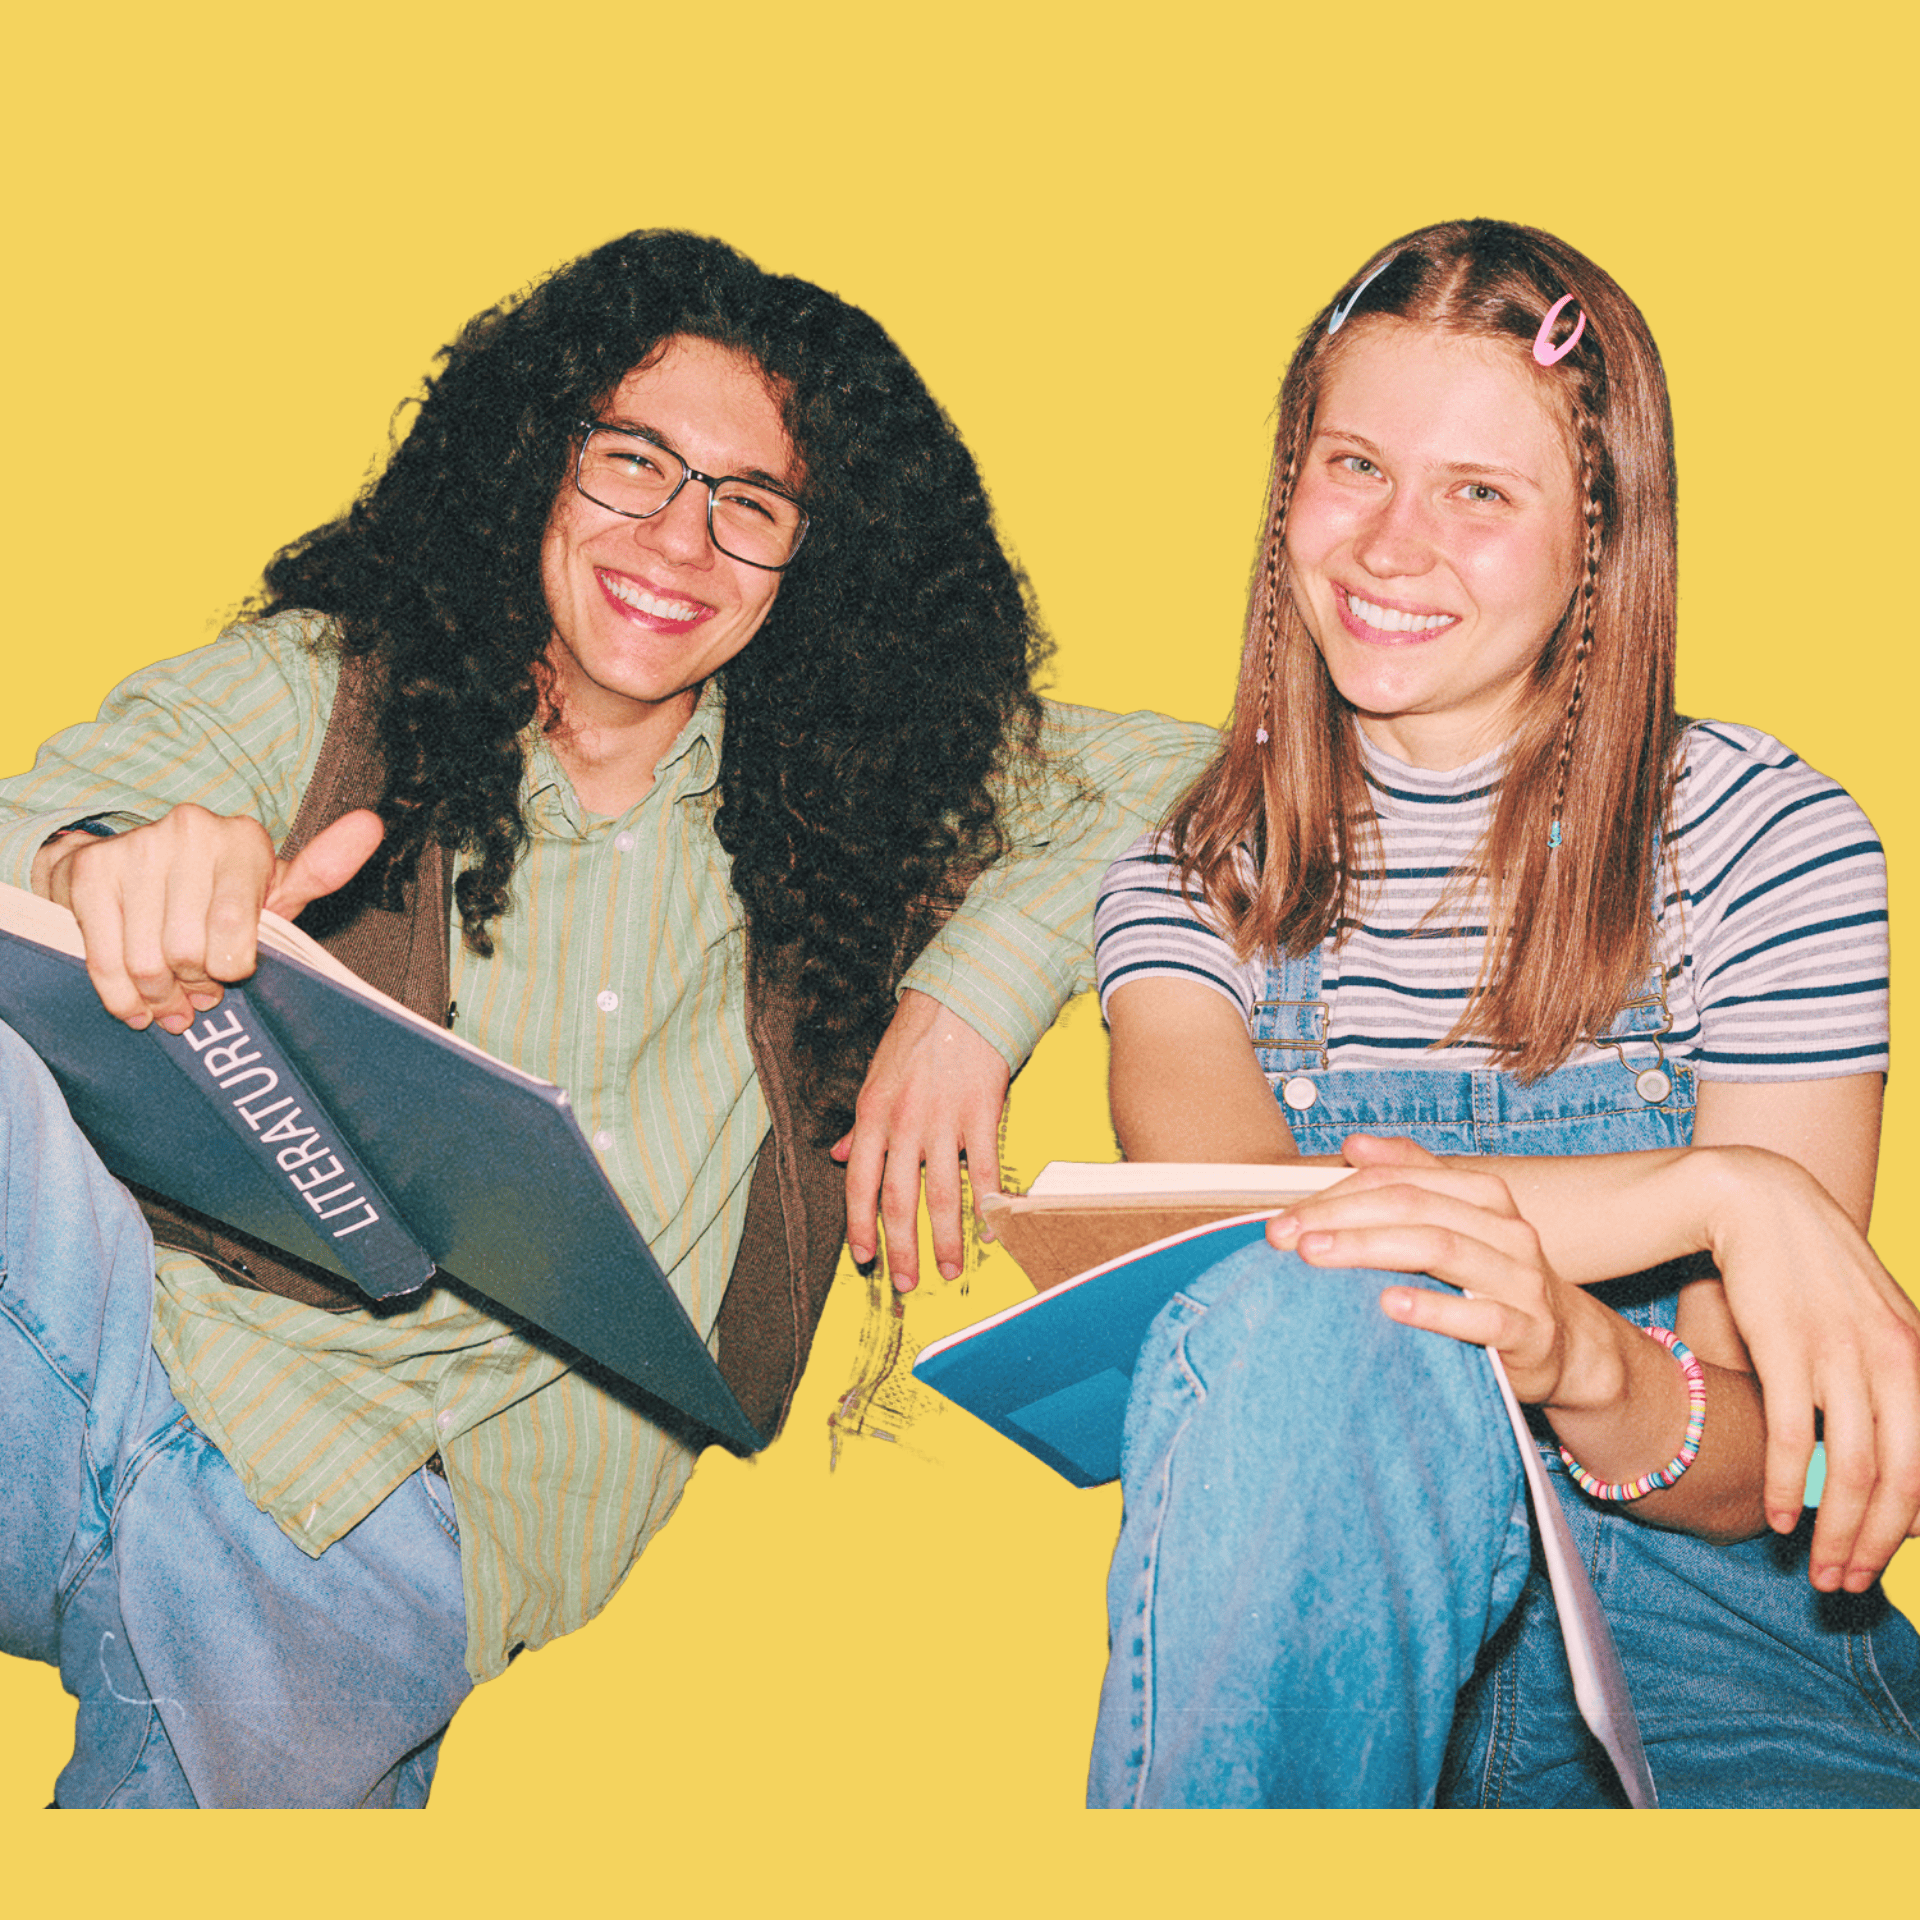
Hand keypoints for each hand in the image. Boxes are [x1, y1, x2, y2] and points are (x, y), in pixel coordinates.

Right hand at [37, 804, 384, 1032]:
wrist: (126, 869)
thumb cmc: (215, 893)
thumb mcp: (270, 888)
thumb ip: (321, 871)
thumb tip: (372, 824)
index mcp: (244, 840)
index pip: (238, 933)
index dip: (231, 968)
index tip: (231, 972)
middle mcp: (191, 832)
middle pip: (191, 953)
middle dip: (195, 985)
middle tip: (198, 988)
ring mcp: (136, 849)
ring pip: (149, 963)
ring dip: (159, 995)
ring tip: (170, 995)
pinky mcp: (90, 873)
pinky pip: (106, 961)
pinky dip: (121, 997)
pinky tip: (135, 1003)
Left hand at [833, 989, 1009, 1291]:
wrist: (961, 997)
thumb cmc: (917, 1037)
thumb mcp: (875, 1078)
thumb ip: (860, 1125)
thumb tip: (841, 1157)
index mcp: (872, 1115)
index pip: (860, 1184)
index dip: (860, 1226)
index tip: (864, 1258)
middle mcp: (905, 1123)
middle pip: (899, 1200)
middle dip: (901, 1249)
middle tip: (905, 1283)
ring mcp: (945, 1120)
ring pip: (942, 1194)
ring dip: (946, 1239)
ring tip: (949, 1269)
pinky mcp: (983, 1112)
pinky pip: (986, 1169)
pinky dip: (988, 1204)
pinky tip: (990, 1229)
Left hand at [1264, 1136, 1581, 1402]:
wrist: (1564, 1345)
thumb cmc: (1495, 1279)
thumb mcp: (1459, 1223)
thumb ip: (1412, 1179)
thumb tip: (1355, 1145)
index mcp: (1484, 1197)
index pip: (1400, 1180)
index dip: (1338, 1192)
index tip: (1285, 1215)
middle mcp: (1506, 1230)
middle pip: (1413, 1207)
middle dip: (1340, 1217)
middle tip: (1286, 1236)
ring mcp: (1521, 1279)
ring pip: (1441, 1249)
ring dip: (1370, 1249)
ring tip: (1318, 1256)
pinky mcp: (1529, 1330)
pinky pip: (1481, 1315)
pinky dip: (1433, 1308)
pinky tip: (1390, 1304)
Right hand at [1699, 1148, 1919, 1591]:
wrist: (1761, 1204)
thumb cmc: (1813, 1273)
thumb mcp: (1873, 1325)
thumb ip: (1887, 1387)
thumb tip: (1886, 1465)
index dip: (1909, 1529)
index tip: (1882, 1560)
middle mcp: (1897, 1362)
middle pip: (1900, 1483)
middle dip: (1875, 1547)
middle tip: (1846, 1583)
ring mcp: (1843, 1356)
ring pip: (1854, 1471)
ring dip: (1835, 1533)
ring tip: (1815, 1568)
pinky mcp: (1789, 1349)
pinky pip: (1795, 1438)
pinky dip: (1789, 1488)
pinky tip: (1778, 1518)